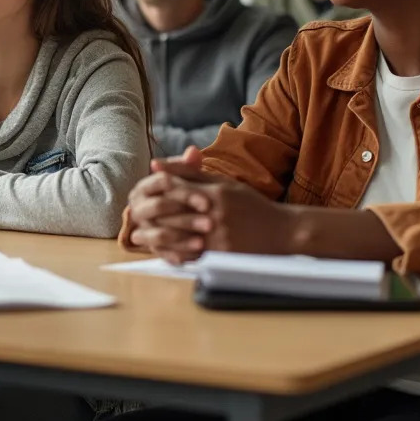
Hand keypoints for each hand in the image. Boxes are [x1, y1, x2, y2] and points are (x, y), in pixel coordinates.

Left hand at [126, 147, 294, 262]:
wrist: (283, 231)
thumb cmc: (252, 205)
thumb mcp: (225, 184)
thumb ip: (191, 174)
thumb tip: (157, 165)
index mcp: (215, 193)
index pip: (176, 189)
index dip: (157, 192)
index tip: (143, 193)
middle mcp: (215, 214)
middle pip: (173, 213)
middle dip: (153, 215)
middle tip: (136, 216)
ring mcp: (219, 236)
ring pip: (179, 236)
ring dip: (159, 235)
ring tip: (145, 234)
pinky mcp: (222, 255)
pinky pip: (192, 255)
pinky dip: (175, 253)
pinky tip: (164, 252)